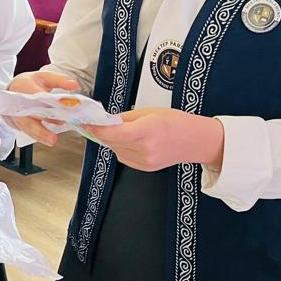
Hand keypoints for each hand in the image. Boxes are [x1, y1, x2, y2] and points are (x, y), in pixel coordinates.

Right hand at [4, 70, 80, 146]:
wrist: (13, 90)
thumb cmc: (30, 84)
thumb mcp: (45, 77)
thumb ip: (60, 80)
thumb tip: (75, 85)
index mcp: (24, 86)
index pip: (37, 95)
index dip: (48, 101)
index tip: (62, 105)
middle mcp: (18, 102)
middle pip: (31, 113)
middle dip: (44, 121)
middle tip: (58, 125)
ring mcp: (17, 114)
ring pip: (29, 125)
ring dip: (41, 133)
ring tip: (52, 140)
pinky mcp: (19, 123)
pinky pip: (28, 131)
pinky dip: (39, 137)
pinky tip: (48, 140)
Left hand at [83, 107, 223, 171]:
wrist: (196, 141)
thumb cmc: (176, 121)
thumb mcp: (149, 112)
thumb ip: (125, 118)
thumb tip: (105, 121)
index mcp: (147, 130)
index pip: (113, 133)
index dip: (96, 128)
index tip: (85, 122)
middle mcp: (145, 149)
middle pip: (111, 142)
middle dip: (102, 132)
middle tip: (98, 122)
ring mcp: (145, 161)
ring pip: (115, 150)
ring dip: (112, 141)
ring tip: (123, 131)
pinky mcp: (145, 168)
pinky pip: (123, 157)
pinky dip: (121, 149)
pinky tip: (132, 141)